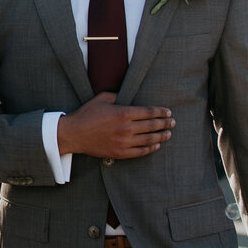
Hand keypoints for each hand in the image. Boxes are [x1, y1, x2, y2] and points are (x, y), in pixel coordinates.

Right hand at [56, 92, 172, 159]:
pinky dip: (150, 149)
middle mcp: (126, 128)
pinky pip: (140, 152)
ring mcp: (123, 142)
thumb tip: (129, 94)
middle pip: (152, 126)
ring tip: (168, 134)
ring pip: (149, 140)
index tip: (168, 112)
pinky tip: (156, 145)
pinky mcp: (120, 153)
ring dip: (161, 136)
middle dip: (165, 123)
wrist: (74, 134)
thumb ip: (118, 95)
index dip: (160, 112)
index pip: (148, 112)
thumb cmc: (87, 114)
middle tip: (173, 122)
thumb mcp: (102, 99)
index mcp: (123, 113)